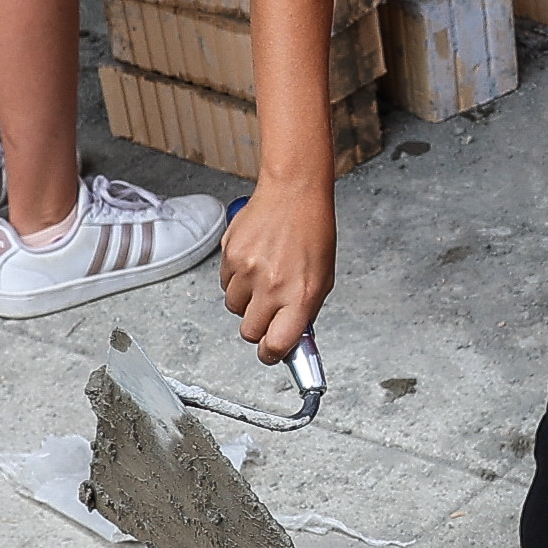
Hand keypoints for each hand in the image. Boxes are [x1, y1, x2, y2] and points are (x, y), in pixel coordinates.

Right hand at [221, 182, 336, 358]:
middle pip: (249, 332)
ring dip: (246, 301)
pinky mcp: (230, 256)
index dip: (271, 353)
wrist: (293, 193)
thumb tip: (290, 337)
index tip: (271, 352)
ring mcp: (248, 271)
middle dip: (258, 327)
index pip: (276, 345)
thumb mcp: (322, 278)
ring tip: (263, 278)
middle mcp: (272, 286)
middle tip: (269, 311)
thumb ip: (304, 311)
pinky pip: (224, 284)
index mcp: (300, 295)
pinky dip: (237, 279)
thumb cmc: (312, 232)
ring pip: (233, 308)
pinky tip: (254, 262)